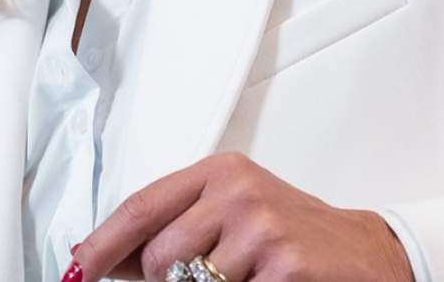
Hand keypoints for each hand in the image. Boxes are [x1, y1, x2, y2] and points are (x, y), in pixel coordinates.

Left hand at [63, 151, 413, 281]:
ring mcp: (262, 229)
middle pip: (158, 259)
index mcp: (220, 173)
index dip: (103, 243)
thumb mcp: (232, 217)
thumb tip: (102, 258)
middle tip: (211, 278)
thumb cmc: (293, 234)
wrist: (365, 254)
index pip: (143, 206)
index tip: (78, 268)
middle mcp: (238, 193)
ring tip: (244, 279)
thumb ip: (172, 233)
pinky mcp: (283, 267)